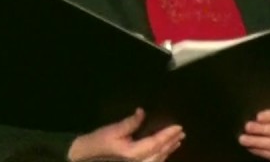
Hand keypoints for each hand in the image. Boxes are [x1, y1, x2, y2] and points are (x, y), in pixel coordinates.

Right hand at [67, 108, 182, 161]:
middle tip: (181, 132)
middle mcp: (139, 161)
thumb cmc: (99, 140)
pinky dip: (162, 155)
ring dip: (169, 150)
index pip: (156, 143)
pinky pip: (154, 161)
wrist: (88, 154)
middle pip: (160, 153)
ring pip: (159, 159)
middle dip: (171, 142)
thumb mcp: (113, 130)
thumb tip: (142, 112)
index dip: (168, 135)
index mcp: (134, 153)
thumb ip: (130, 122)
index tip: (178, 127)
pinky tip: (165, 151)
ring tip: (177, 141)